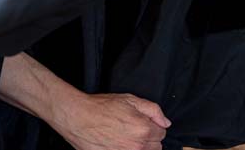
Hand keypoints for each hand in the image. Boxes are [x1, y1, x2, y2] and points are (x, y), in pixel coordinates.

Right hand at [51, 92, 170, 149]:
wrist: (78, 118)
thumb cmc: (101, 107)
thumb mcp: (130, 99)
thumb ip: (153, 110)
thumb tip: (165, 122)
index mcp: (144, 129)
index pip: (162, 132)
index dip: (153, 125)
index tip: (143, 121)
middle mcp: (138, 146)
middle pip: (156, 147)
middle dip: (149, 138)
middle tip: (135, 129)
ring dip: (140, 147)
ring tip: (126, 137)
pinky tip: (119, 144)